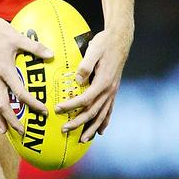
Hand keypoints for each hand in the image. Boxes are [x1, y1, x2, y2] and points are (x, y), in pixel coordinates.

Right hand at [0, 14, 52, 134]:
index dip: (32, 103)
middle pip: (2, 105)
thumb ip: (35, 48)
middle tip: (23, 132)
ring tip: (5, 131)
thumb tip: (51, 55)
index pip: (19, 92)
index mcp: (4, 70)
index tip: (43, 110)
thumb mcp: (17, 37)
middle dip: (12, 120)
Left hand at [55, 27, 131, 141]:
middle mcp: (109, 90)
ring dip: (92, 128)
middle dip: (78, 122)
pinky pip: (109, 110)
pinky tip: (100, 131)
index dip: (71, 106)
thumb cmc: (104, 43)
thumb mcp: (94, 49)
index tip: (57, 109)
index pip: (85, 99)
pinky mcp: (113, 90)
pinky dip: (104, 122)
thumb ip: (86, 65)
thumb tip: (77, 79)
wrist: (120, 39)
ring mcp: (112, 91)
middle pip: (93, 112)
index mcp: (103, 81)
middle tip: (63, 129)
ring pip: (102, 115)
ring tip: (82, 139)